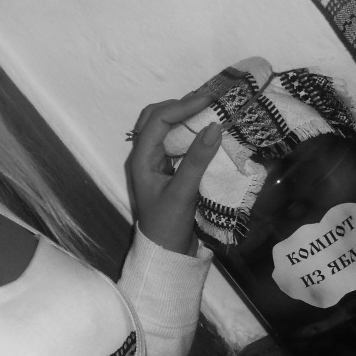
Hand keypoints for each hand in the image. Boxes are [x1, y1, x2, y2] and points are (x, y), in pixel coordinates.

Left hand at [126, 93, 221, 253]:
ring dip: (184, 116)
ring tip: (210, 110)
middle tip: (208, 101)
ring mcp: (155, 163)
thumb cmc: (168, 226)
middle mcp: (145, 156)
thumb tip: (214, 127)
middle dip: (180, 105)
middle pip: (155, 118)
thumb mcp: (184, 192)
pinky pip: (175, 142)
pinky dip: (190, 132)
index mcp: (141, 159)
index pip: (157, 120)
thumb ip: (197, 160)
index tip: (208, 100)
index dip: (181, 106)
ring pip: (165, 128)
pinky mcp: (168, 170)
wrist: (166, 254)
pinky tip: (207, 132)